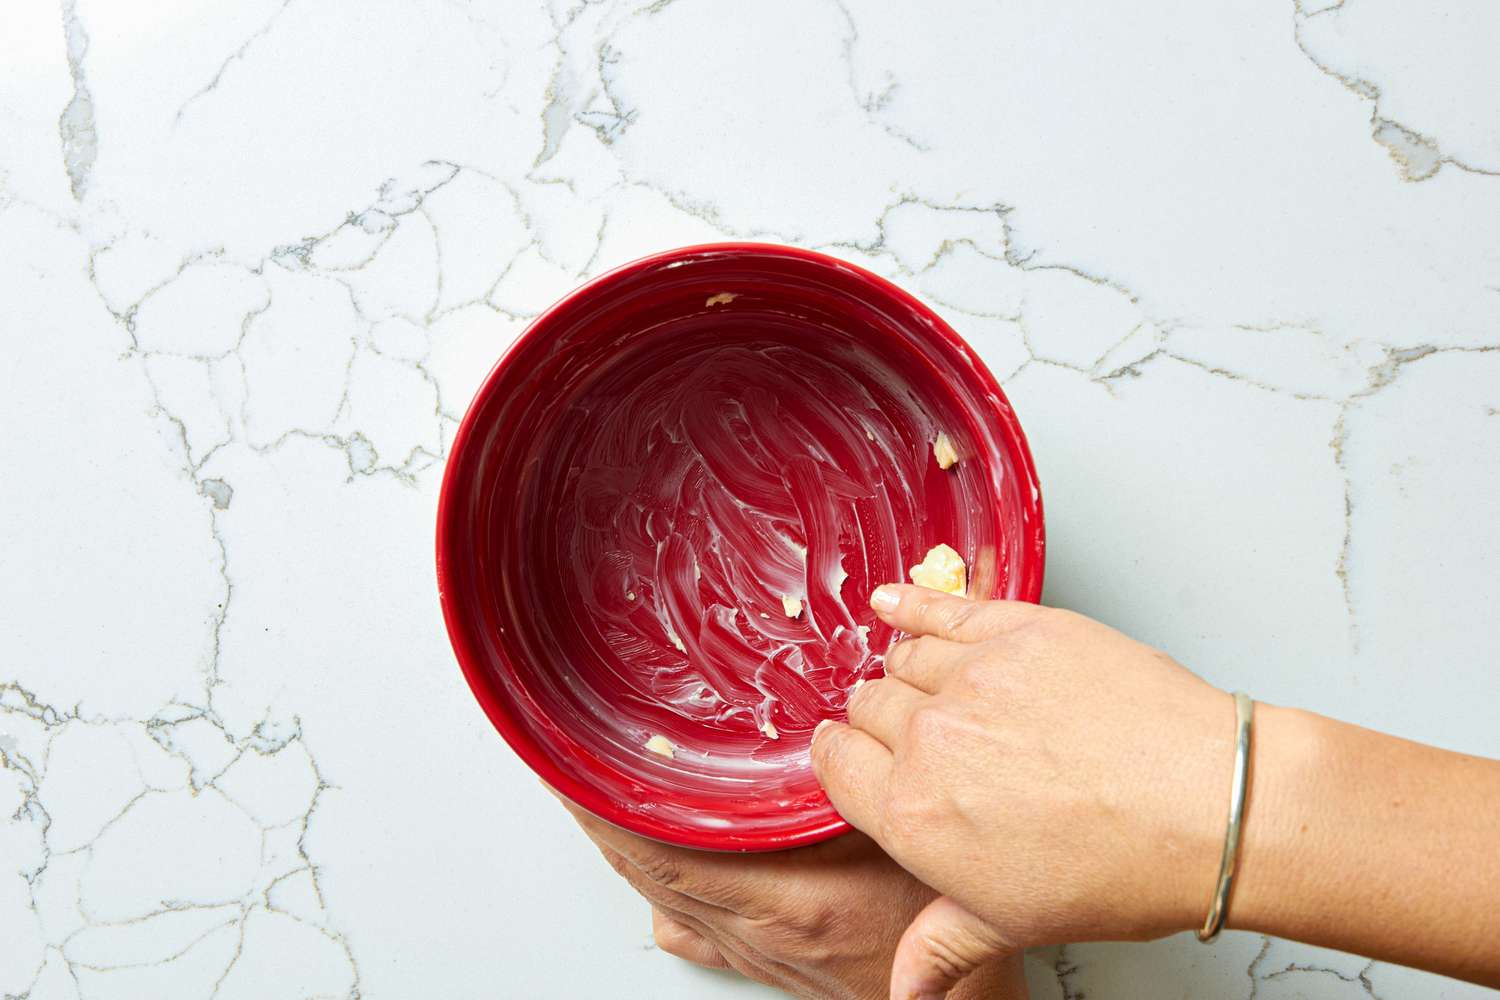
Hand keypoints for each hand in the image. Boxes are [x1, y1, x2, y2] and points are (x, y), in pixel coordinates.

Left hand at [554, 794, 1026, 999]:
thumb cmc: (936, 925)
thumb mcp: (898, 842)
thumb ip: (846, 798)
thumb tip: (806, 749)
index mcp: (779, 902)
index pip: (663, 855)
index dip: (610, 814)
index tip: (574, 774)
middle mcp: (751, 932)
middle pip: (647, 874)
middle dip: (599, 821)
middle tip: (563, 770)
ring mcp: (749, 950)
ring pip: (660, 896)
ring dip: (619, 848)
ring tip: (589, 799)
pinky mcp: (757, 958)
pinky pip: (685, 920)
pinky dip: (654, 884)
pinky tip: (641, 860)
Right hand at [811, 585, 1233, 997]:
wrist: (1207, 806)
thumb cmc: (1122, 866)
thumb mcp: (1014, 924)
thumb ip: (940, 948)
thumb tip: (908, 991)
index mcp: (911, 812)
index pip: (837, 765)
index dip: (844, 761)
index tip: (852, 757)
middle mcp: (928, 738)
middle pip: (869, 707)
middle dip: (882, 721)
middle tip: (917, 735)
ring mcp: (971, 676)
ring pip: (903, 658)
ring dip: (906, 671)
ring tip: (926, 684)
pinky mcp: (1015, 629)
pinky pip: (939, 607)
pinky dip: (909, 604)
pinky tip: (893, 604)